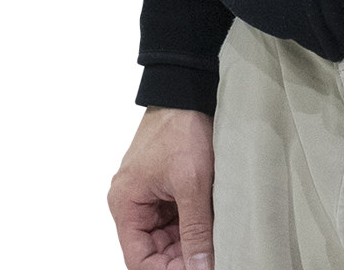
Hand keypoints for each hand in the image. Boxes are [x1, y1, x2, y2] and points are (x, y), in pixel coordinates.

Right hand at [108, 107, 215, 269]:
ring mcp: (152, 193)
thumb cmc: (182, 128)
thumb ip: (195, 230)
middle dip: (183, 257)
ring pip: (170, 234)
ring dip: (192, 240)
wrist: (189, 91)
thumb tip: (199, 267)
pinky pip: (180, 215)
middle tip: (213, 260)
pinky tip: (215, 227)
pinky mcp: (169, 185)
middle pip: (156, 249)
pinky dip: (196, 222)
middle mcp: (134, 202)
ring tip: (217, 244)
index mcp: (126, 205)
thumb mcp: (192, 184)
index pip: (140, 260)